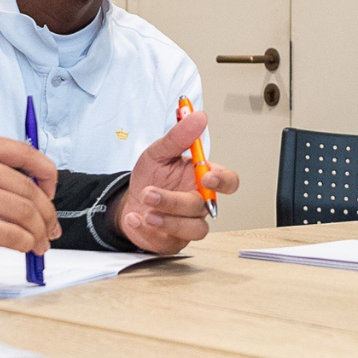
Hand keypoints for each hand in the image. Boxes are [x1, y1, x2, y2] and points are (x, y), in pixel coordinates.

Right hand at [0, 132, 59, 260]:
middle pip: (31, 189)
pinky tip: (25, 249)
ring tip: (39, 244)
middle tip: (50, 228)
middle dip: (47, 213)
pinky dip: (25, 244)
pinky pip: (11, 234)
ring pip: (26, 213)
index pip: (29, 155)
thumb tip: (28, 193)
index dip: (48, 178)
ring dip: (38, 232)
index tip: (51, 195)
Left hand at [108, 109, 240, 252]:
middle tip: (150, 192)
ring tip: (145, 211)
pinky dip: (148, 230)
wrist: (129, 201)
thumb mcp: (159, 152)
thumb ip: (178, 136)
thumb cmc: (151, 177)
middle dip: (175, 201)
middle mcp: (199, 203)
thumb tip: (198, 116)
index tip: (206, 176)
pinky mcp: (173, 241)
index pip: (228, 182)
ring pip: (193, 229)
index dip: (222, 181)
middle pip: (203, 206)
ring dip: (167, 220)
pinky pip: (168, 241)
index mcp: (202, 179)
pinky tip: (136, 218)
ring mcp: (188, 224)